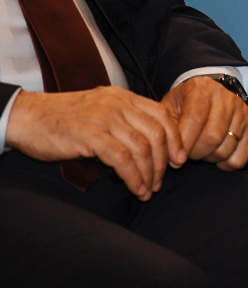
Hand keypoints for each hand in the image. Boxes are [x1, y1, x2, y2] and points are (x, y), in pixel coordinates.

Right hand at [5, 86, 184, 199]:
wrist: (29, 117)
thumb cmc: (64, 119)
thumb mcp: (101, 110)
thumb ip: (124, 120)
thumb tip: (148, 146)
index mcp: (125, 97)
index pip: (163, 116)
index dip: (175, 139)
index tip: (179, 159)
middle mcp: (120, 105)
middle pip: (157, 134)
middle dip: (164, 161)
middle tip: (161, 181)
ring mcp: (107, 119)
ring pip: (142, 148)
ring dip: (149, 174)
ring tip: (147, 190)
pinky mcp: (93, 136)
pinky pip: (123, 159)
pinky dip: (134, 177)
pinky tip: (136, 188)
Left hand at [163, 76, 247, 170]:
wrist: (206, 97)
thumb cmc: (182, 107)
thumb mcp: (168, 110)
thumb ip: (168, 131)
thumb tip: (175, 160)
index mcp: (202, 89)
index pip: (196, 119)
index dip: (185, 143)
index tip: (175, 160)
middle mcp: (226, 97)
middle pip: (213, 136)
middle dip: (196, 153)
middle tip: (188, 154)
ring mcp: (242, 111)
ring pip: (226, 148)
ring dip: (210, 158)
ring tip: (201, 151)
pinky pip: (241, 156)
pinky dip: (227, 164)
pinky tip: (216, 157)